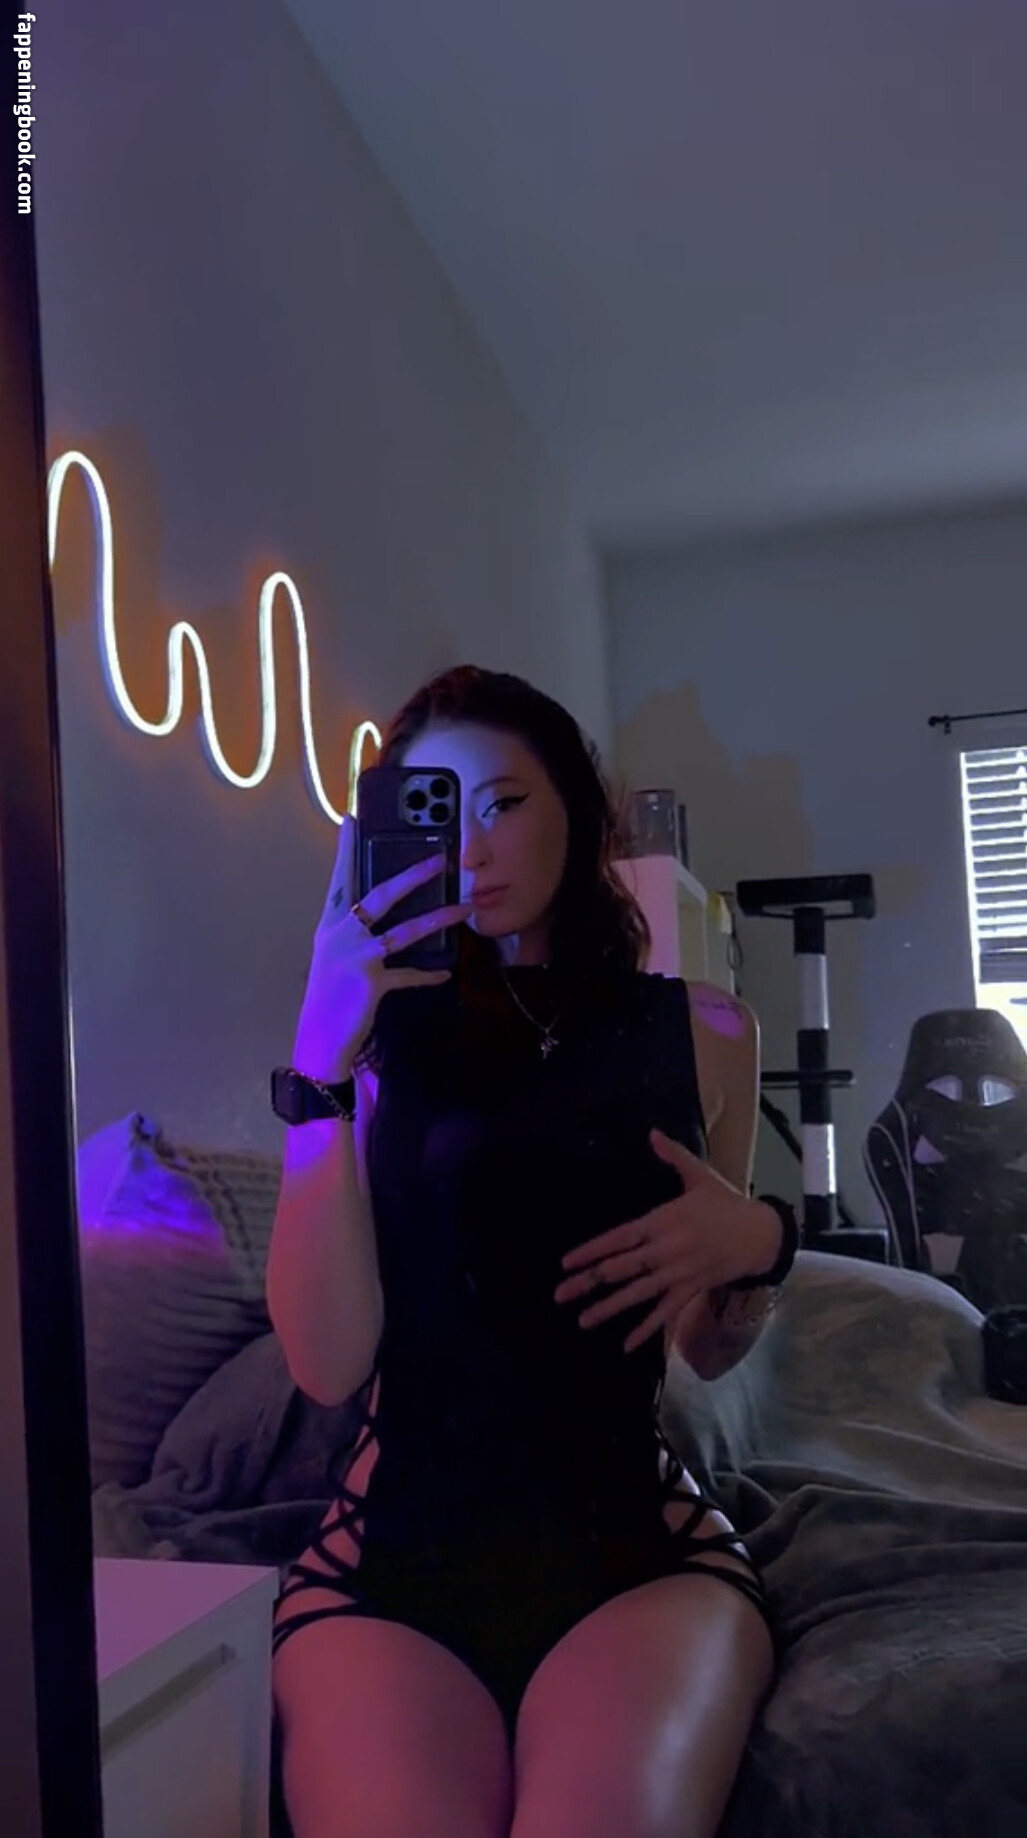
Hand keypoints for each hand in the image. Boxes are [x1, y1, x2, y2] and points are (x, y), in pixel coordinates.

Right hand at [292, 814, 471, 1082]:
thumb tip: (375, 915)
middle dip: (412, 876)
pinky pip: (409, 974)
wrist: (320, 1038)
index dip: (345, 850)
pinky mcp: (372, 981)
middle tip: (439, 860)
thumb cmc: (329, 996)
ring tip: (464, 909)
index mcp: (330, 925)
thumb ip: (354, 934)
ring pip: (405, 931)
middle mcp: (340, 934)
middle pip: (380, 896)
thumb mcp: (334, 958)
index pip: (340, 880)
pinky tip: (444, 973)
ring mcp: (356, 956)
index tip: (351, 820)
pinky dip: (427, 975)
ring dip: (438, 919)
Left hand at [552, 1128, 782, 1353]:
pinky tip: (627, 1345)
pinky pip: (666, 1312)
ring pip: (639, 1294)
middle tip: (560, 1295)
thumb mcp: (700, 1176)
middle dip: (589, 1282)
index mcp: (663, 1221)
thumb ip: (673, 1156)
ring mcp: (679, 1274)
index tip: (566, 1262)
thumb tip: (651, 1133)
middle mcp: (666, 1250)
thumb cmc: (726, 1204)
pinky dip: (648, 1329)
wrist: (761, 1234)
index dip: (592, 1250)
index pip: (620, 1238)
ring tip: (582, 1321)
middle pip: (623, 1268)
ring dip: (610, 1308)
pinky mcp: (692, 1289)